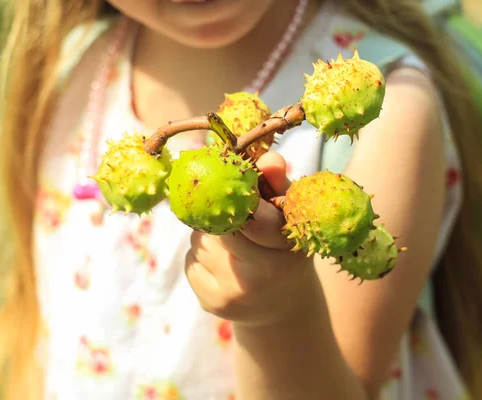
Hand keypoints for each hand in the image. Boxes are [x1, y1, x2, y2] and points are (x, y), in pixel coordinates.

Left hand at [185, 152, 315, 326]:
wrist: (281, 306)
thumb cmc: (283, 248)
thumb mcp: (290, 217)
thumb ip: (278, 185)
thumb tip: (269, 158)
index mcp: (285, 250)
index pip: (253, 217)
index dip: (240, 200)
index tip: (236, 191)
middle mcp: (260, 276)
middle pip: (219, 227)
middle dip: (221, 215)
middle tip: (230, 214)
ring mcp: (233, 294)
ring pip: (201, 242)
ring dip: (208, 235)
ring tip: (231, 246)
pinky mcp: (210, 303)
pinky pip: (192, 262)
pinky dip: (201, 257)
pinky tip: (221, 265)